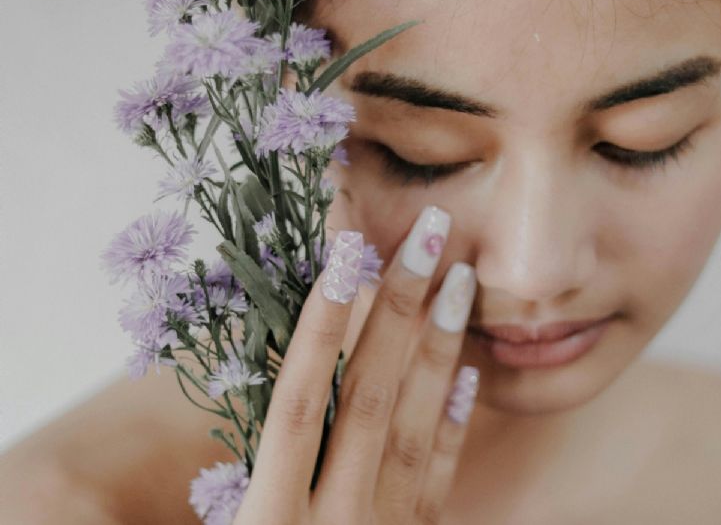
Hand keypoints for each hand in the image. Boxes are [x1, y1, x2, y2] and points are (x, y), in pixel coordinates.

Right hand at [233, 205, 479, 523]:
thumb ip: (247, 473)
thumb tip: (271, 388)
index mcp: (269, 520)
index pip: (296, 405)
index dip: (319, 326)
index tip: (344, 253)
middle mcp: (332, 522)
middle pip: (367, 399)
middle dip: (397, 309)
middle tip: (430, 232)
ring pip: (412, 430)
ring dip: (437, 349)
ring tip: (459, 281)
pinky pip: (436, 482)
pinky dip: (450, 427)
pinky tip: (466, 375)